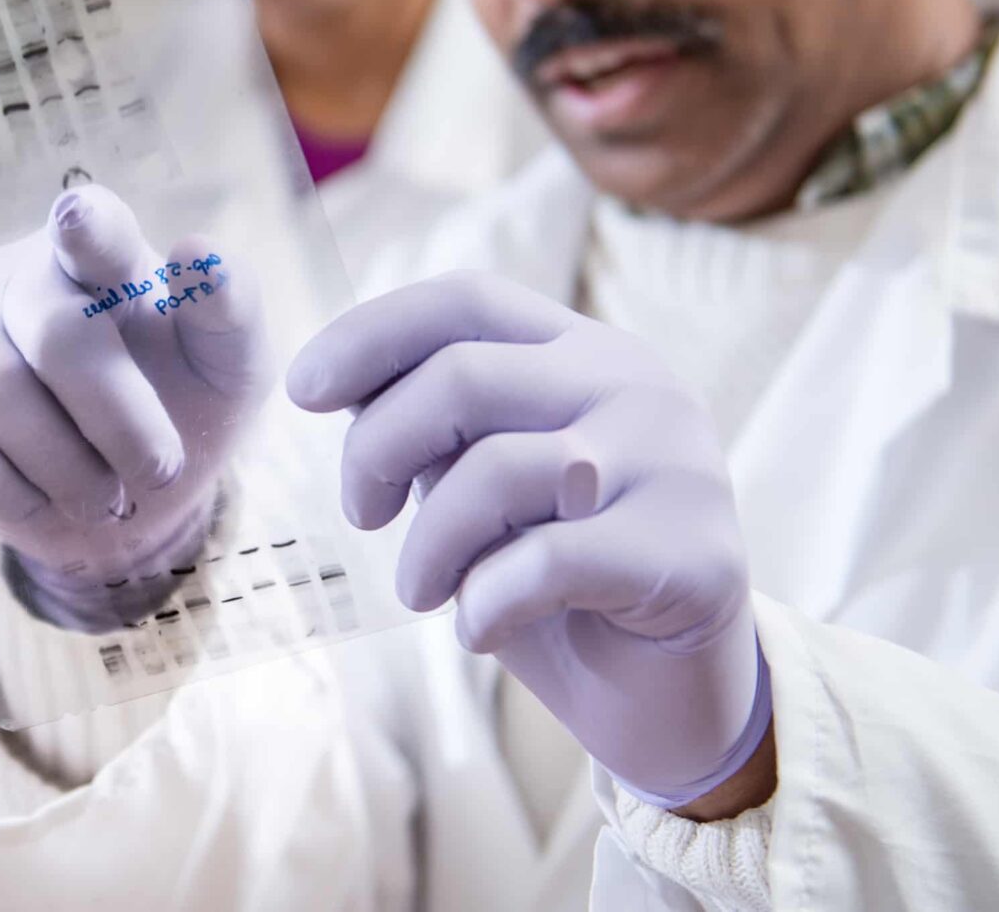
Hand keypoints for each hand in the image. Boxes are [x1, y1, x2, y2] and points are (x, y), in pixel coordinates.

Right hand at [0, 185, 265, 632]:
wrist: (131, 490)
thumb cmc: (188, 403)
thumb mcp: (231, 363)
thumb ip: (230, 306)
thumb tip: (197, 252)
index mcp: (99, 250)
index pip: (90, 226)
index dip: (84, 228)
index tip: (78, 223)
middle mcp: (18, 277)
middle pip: (51, 335)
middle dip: (118, 420)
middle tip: (160, 470)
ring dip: (69, 469)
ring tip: (110, 496)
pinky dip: (16, 498)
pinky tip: (51, 501)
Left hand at [287, 272, 769, 808]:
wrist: (671, 696)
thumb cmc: (559, 587)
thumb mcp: (485, 492)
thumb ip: (438, 433)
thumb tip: (341, 388)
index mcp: (586, 352)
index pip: (465, 302)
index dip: (370, 334)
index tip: (304, 391)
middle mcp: (637, 387)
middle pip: (462, 376)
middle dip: (376, 450)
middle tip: (362, 516)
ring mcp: (675, 465)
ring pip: (497, 470)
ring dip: (428, 546)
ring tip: (423, 592)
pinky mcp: (694, 555)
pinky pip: (546, 561)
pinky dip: (485, 603)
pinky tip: (479, 630)